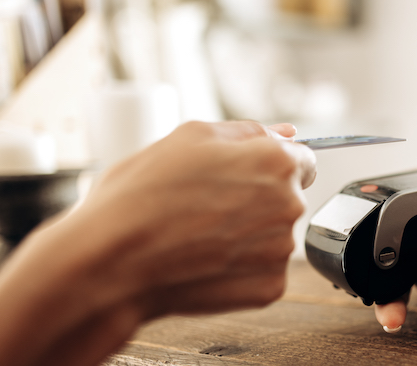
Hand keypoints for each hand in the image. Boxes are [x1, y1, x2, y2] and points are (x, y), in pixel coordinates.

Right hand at [0, 121, 315, 365]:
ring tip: (199, 235)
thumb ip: (248, 132)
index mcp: (276, 162)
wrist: (112, 262)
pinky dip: (240, 269)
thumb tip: (286, 131)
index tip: (243, 176)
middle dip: (258, 200)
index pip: (302, 159)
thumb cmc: (141, 198)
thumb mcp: (188, 138)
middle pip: (288, 198)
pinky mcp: (270, 287)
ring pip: (275, 236)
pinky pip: (263, 272)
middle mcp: (289, 204)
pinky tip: (205, 262)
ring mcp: (282, 249)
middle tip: (206, 207)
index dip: (269, 166)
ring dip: (249, 235)